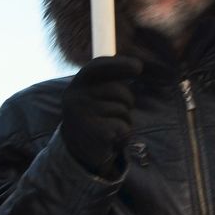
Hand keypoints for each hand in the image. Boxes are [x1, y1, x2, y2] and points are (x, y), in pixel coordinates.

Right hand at [58, 55, 143, 174]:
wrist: (78, 150)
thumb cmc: (94, 116)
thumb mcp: (94, 95)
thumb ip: (108, 80)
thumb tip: (137, 64)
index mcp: (75, 86)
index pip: (97, 67)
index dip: (119, 64)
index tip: (139, 67)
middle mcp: (75, 98)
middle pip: (117, 89)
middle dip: (127, 99)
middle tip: (121, 110)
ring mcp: (83, 116)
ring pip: (122, 109)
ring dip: (125, 118)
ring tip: (112, 125)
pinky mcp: (95, 133)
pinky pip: (123, 126)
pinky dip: (124, 132)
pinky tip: (113, 137)